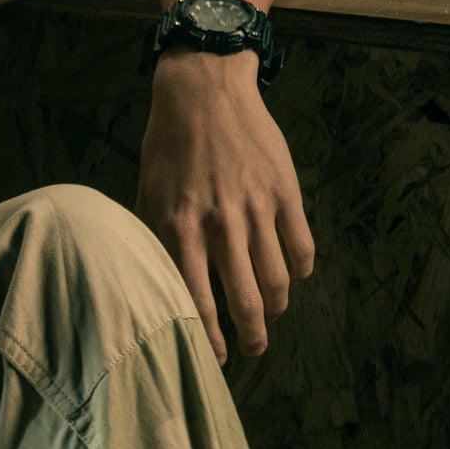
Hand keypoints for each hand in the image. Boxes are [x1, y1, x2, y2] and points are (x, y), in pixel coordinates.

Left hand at [133, 48, 313, 361]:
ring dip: (278, 307)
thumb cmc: (168, 148)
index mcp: (178, 229)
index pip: (197, 302)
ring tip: (273, 314)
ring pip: (279, 279)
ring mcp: (257, 208)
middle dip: (254, 336)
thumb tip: (158, 290)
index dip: (210, 339)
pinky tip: (293, 276)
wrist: (203, 91)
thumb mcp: (147, 196)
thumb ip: (155, 242)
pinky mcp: (285, 191)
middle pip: (246, 301)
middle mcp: (220, 224)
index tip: (216, 358)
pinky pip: (302, 246)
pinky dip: (301, 270)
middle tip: (254, 348)